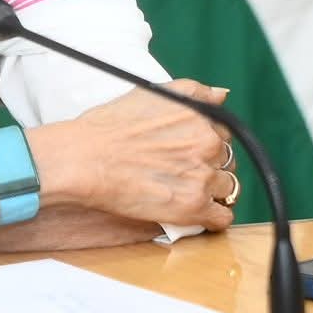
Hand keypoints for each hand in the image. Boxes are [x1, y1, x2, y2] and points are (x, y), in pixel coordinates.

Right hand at [45, 82, 239, 230]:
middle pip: (227, 160)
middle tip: (184, 173)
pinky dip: (211, 219)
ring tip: (186, 194)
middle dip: (210, 167)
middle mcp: (207, 143)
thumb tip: (221, 95)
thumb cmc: (107, 127)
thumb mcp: (152, 93)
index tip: (190, 152)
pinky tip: (192, 213)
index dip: (206, 143)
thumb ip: (193, 93)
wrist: (84, 159)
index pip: (223, 132)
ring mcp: (202, 176)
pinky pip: (221, 218)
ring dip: (212, 193)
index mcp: (199, 115)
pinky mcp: (193, 207)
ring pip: (228, 188)